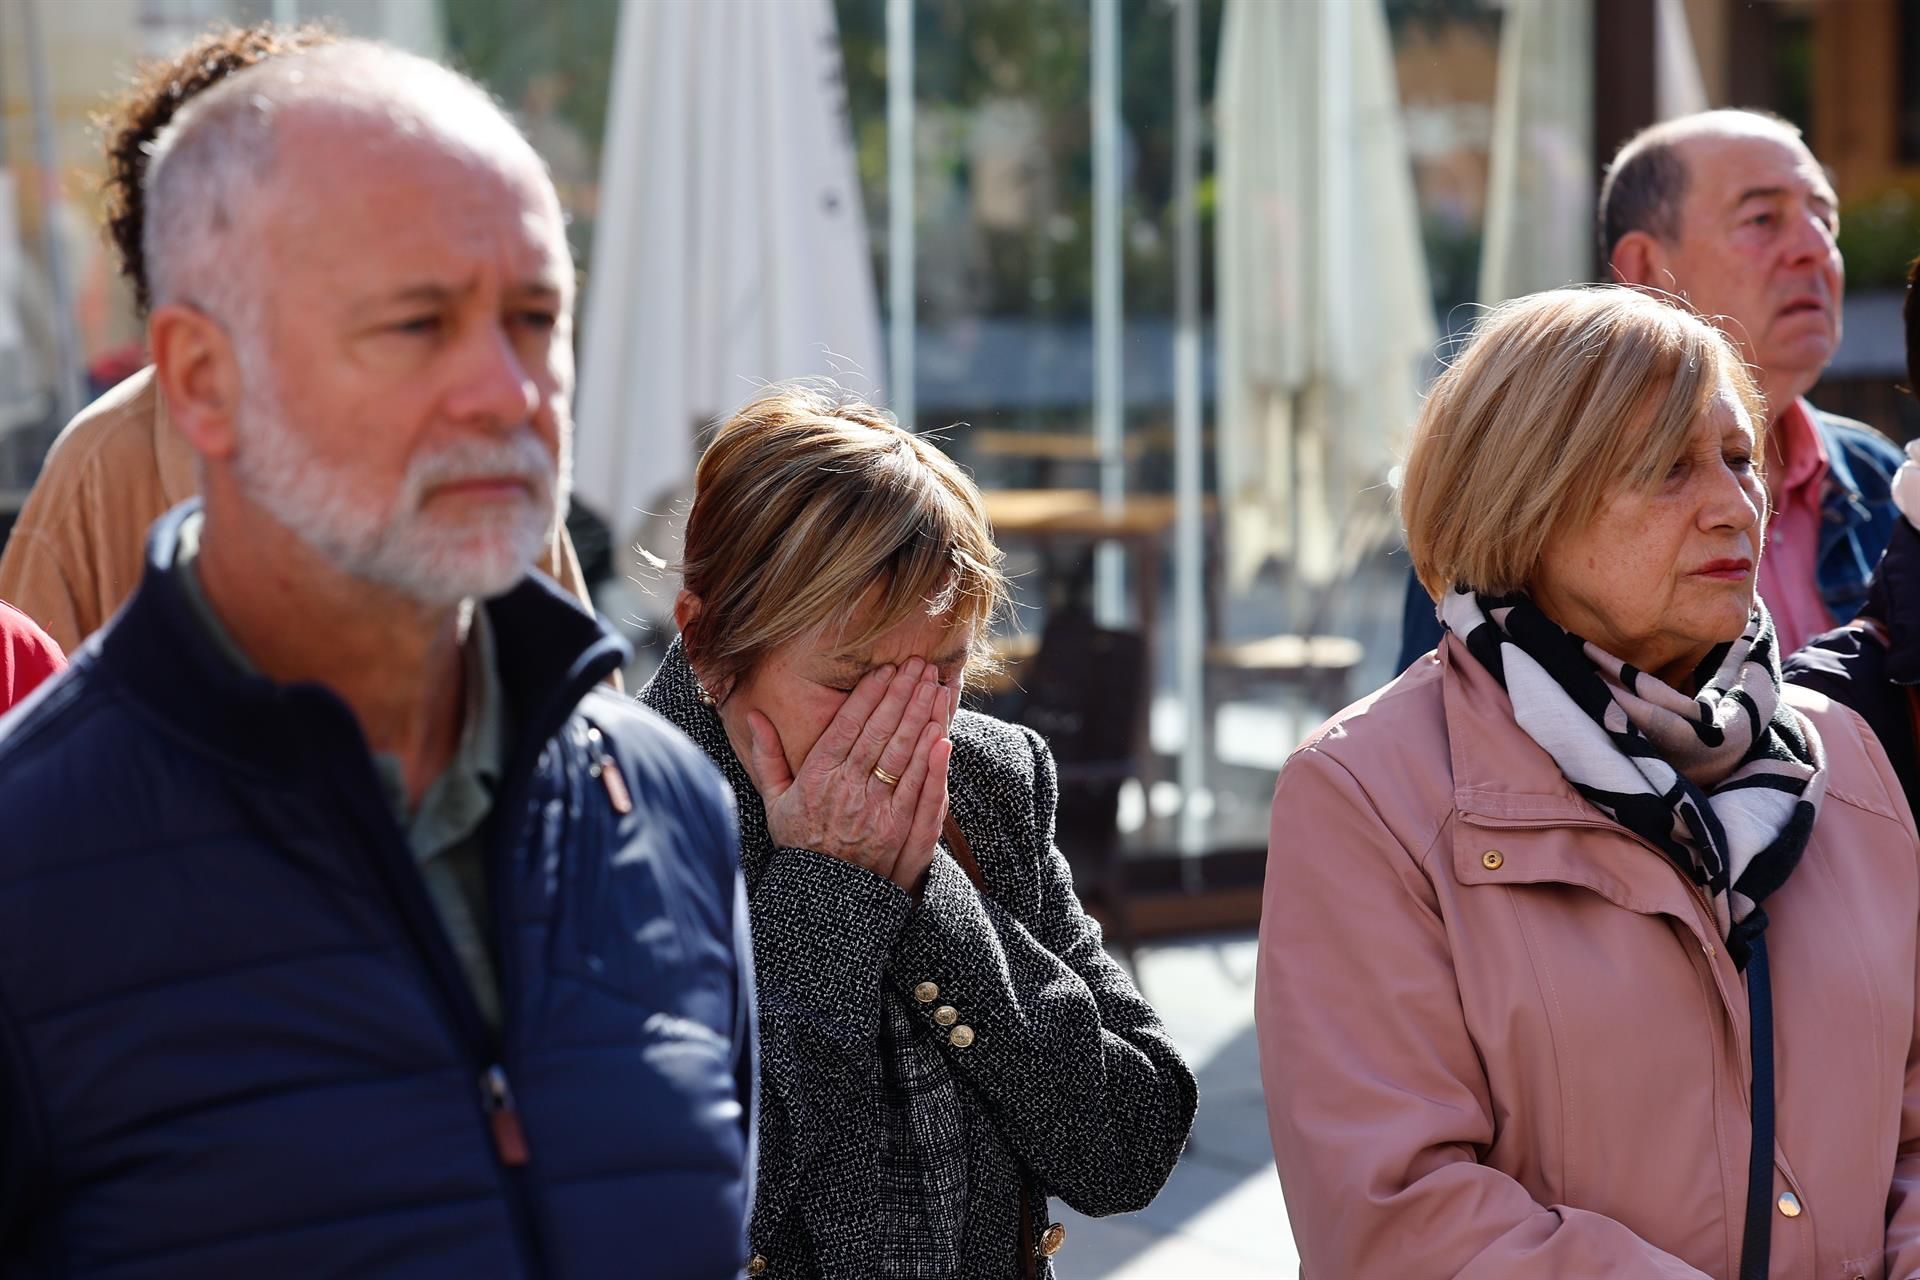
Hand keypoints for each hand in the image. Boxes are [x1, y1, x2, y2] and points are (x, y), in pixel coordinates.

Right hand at [746, 658, 952, 890]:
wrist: (825, 898)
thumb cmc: (800, 845)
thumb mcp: (775, 800)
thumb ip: (768, 755)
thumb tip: (754, 715)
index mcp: (818, 778)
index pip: (849, 726)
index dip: (871, 695)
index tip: (887, 669)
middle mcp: (849, 791)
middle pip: (882, 732)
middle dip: (903, 694)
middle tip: (920, 665)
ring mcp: (878, 811)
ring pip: (906, 754)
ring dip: (923, 716)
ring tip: (936, 687)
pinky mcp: (902, 831)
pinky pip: (922, 789)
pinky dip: (934, 761)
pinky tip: (943, 734)